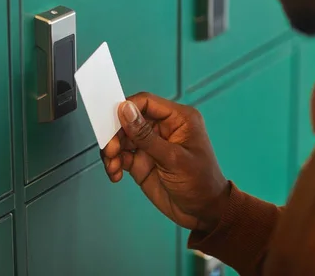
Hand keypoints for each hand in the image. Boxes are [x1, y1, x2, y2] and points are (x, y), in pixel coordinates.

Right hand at [101, 92, 230, 232]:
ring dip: (112, 151)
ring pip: (122, 138)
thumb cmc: (201, 183)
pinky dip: (113, 163)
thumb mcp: (173, 159)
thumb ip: (146, 136)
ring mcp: (151, 145)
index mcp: (179, 119)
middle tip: (111, 150)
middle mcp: (163, 128)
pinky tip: (116, 174)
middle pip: (129, 120)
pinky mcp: (142, 160)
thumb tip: (126, 110)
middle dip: (116, 134)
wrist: (203, 213)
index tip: (112, 122)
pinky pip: (121, 155)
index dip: (127, 108)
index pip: (146, 102)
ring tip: (113, 166)